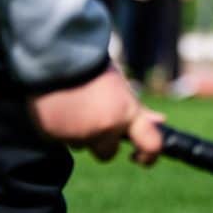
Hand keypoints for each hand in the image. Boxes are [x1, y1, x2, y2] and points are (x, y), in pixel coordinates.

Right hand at [30, 68, 163, 163]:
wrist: (54, 55)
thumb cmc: (91, 67)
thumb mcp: (119, 86)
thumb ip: (137, 109)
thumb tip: (159, 122)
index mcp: (126, 112)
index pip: (151, 145)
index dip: (148, 157)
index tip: (139, 157)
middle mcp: (105, 127)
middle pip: (108, 153)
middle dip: (102, 142)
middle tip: (92, 118)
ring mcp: (78, 135)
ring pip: (81, 145)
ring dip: (78, 133)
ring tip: (72, 105)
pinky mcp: (53, 137)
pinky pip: (59, 140)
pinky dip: (59, 129)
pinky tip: (57, 107)